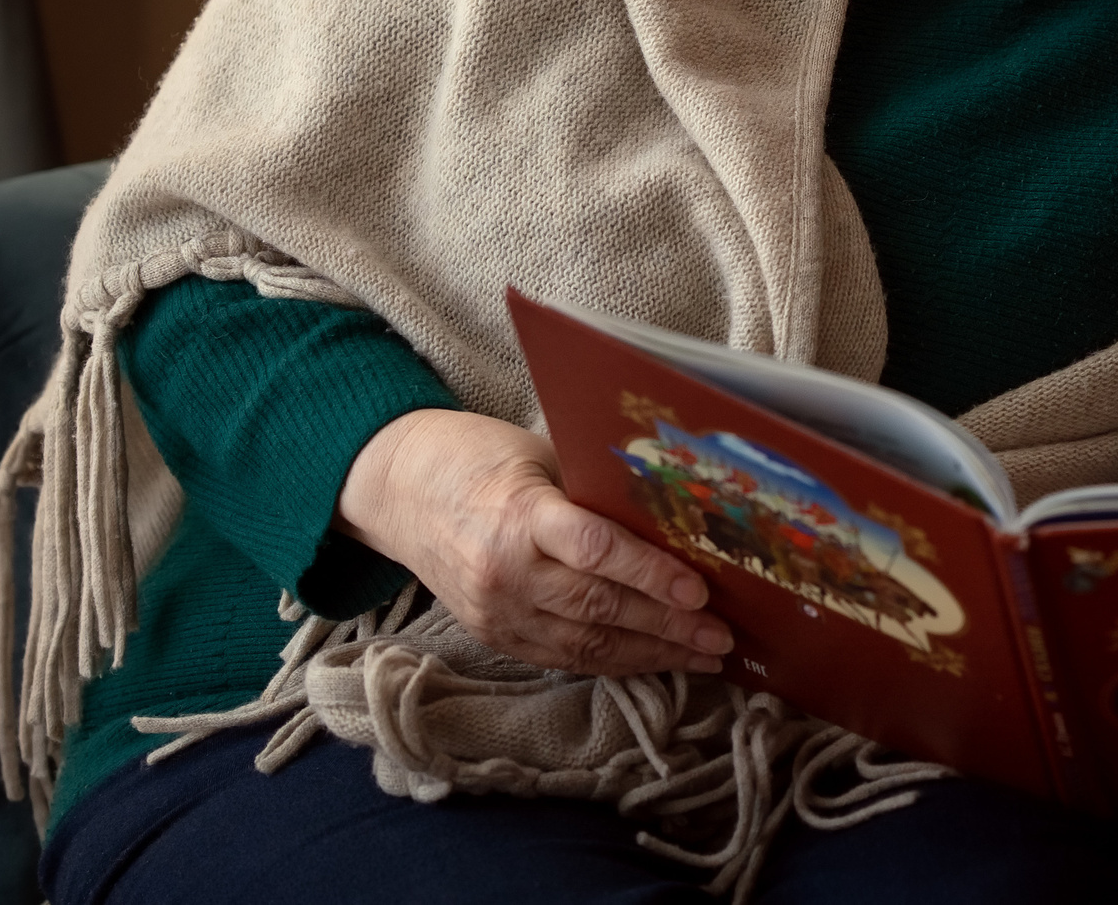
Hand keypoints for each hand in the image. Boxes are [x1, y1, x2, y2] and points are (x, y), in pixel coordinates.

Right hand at [338, 407, 730, 676]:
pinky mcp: (492, 635)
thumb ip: (594, 491)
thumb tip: (673, 514)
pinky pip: (563, 657)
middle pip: (599, 606)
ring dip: (651, 653)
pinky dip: (613, 661)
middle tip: (722, 634)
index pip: (595, 550)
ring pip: (586, 643)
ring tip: (704, 655)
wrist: (396, 490)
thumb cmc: (479, 458)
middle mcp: (505, 572)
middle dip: (668, 625)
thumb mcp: (539, 456)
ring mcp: (496, 612)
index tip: (700, 589)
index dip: (651, 573)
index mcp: (520, 515)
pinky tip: (653, 660)